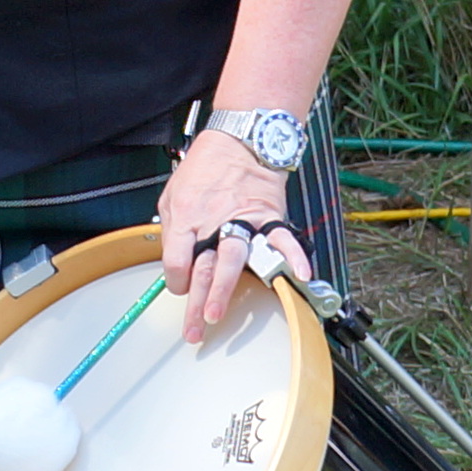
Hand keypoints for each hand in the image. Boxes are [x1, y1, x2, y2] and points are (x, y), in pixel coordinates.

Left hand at [158, 131, 306, 333]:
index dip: (175, 280)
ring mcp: (241, 220)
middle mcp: (212, 223)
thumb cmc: (204, 168)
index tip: (181, 288)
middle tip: (194, 330)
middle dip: (196, 303)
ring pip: (232, 261)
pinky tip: (300, 277)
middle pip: (200, 269)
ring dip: (225, 291)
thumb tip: (173, 262)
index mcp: (185, 217)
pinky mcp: (267, 217)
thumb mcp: (172, 194)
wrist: (239, 140)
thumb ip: (172, 229)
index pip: (174, 260)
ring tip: (218, 317)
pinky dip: (293, 258)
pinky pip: (282, 240)